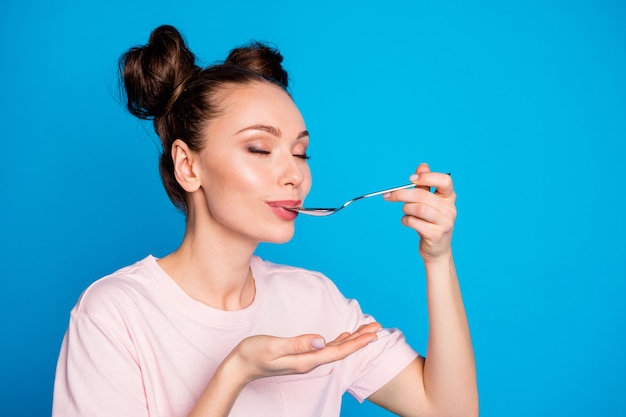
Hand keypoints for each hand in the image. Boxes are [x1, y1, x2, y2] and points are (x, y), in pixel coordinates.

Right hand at [231, 322, 380, 382]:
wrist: (239, 367)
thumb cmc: (253, 354)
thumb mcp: (274, 346)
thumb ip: (297, 344)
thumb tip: (321, 340)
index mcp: (306, 360)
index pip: (338, 351)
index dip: (357, 342)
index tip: (373, 334)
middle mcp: (309, 361)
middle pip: (342, 350)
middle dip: (361, 339)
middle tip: (378, 327)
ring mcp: (306, 359)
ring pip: (336, 349)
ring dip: (353, 339)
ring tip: (367, 329)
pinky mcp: (301, 356)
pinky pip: (327, 348)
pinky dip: (339, 341)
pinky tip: (344, 336)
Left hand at [384, 163, 456, 261]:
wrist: (436, 249)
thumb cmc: (430, 222)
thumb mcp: (428, 202)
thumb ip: (424, 185)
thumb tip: (422, 166)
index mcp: (449, 197)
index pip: (444, 181)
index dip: (427, 177)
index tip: (410, 179)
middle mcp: (450, 208)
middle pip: (423, 195)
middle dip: (402, 194)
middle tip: (389, 195)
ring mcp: (445, 222)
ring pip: (418, 208)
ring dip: (406, 209)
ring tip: (405, 212)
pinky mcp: (436, 234)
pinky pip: (415, 222)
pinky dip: (406, 220)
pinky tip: (407, 222)